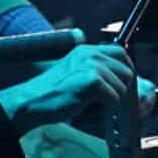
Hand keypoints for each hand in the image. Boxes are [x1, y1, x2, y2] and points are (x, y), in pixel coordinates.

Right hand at [0, 43, 134, 129]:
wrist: (31, 101)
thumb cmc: (51, 92)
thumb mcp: (75, 73)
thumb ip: (97, 71)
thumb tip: (124, 80)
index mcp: (86, 50)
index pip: (121, 53)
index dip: (126, 69)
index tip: (122, 83)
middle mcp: (90, 54)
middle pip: (127, 71)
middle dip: (121, 88)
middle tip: (105, 98)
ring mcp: (91, 66)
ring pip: (122, 87)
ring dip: (111, 99)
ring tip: (90, 101)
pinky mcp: (92, 81)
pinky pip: (114, 98)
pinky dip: (105, 106)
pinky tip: (87, 104)